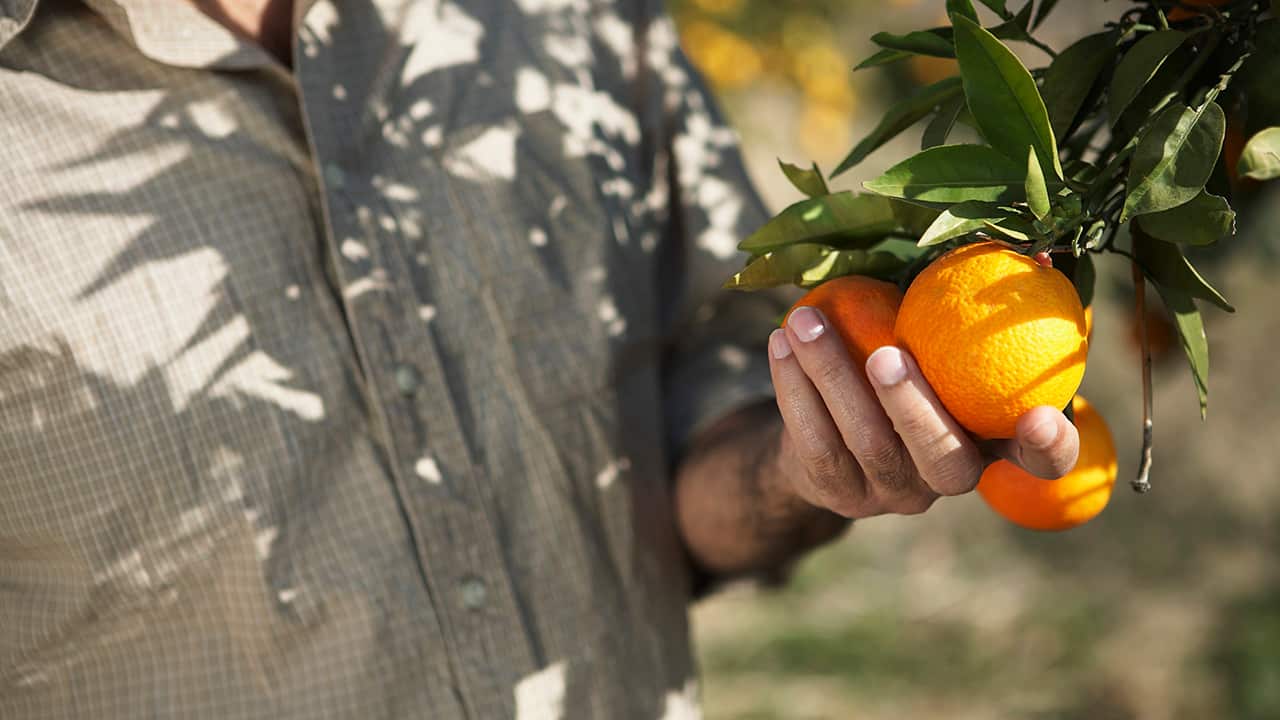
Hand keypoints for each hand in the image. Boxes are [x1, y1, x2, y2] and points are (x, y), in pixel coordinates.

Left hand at [767, 306, 1079, 518]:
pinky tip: (779, 342)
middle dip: (912, 404)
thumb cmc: (906, 361)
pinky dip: (794, 388)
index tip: (1040, 417)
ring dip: (831, 375)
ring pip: (866, 443)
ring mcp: (894, 492)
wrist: (829, 431)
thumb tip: (1032, 252)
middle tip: (885, 354)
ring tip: (804, 321)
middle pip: (942, 456)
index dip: (1050, 447)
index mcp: (993, 440)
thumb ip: (973, 308)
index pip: (1042, 460)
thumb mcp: (941, 340)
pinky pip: (815, 442)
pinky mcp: (840, 492)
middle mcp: (951, 477)